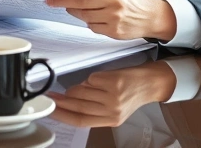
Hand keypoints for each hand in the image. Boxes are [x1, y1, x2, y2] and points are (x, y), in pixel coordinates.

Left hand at [44, 0, 176, 40]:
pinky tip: (88, 18)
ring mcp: (113, 17)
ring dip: (72, 11)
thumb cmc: (131, 0)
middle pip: (80, 1)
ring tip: (68, 8)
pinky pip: (92, 27)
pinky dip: (87, 22)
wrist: (149, 16)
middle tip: (50, 0)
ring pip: (84, 15)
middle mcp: (113, 1)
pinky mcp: (113, 31)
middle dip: (61, 1)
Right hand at [49, 62, 176, 127]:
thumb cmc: (130, 94)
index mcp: (111, 121)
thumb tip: (69, 103)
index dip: (63, 116)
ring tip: (81, 87)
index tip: (51, 111)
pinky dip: (90, 79)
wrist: (150, 83)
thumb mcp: (114, 110)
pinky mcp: (113, 82)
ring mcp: (112, 96)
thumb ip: (94, 110)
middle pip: (78, 107)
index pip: (81, 121)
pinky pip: (90, 79)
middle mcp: (112, 111)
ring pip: (81, 92)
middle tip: (50, 96)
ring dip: (76, 88)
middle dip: (61, 101)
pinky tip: (99, 80)